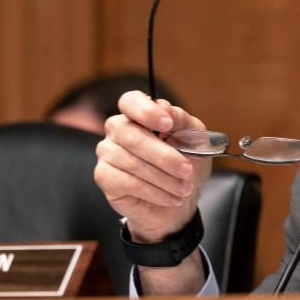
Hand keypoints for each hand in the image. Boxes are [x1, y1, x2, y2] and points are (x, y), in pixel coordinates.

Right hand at [94, 90, 212, 242]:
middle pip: (131, 135)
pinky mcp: (104, 176)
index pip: (130, 101)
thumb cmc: (187, 163)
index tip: (168, 124)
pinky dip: (154, 192)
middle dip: (164, 156)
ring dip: (164, 178)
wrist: (182, 195)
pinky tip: (171, 198)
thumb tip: (164, 106)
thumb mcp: (195, 139)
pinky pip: (127, 183)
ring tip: (184, 188)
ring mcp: (107, 152)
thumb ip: (181, 120)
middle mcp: (118, 129)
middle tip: (186, 170)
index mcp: (139, 115)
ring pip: (132, 162)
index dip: (146, 111)